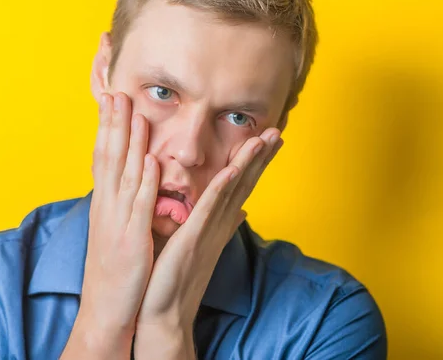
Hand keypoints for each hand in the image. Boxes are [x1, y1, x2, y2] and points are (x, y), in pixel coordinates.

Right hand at [64, 92, 158, 357]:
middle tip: (117, 92)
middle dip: (113, 123)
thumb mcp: (116, 229)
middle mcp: (107, 206)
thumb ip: (126, 202)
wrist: (106, 308)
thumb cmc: (115, 268)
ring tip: (135, 113)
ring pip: (124, 174)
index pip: (104, 156)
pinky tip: (151, 159)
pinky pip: (139, 205)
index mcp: (104, 203)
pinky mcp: (132, 239)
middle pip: (109, 157)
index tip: (112, 99)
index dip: (107, 127)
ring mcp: (118, 221)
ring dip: (129, 142)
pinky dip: (145, 181)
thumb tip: (138, 177)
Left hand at [134, 129, 283, 354]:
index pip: (241, 186)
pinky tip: (233, 169)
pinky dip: (222, 188)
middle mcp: (220, 225)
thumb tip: (241, 210)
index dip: (256, 162)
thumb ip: (219, 223)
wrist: (165, 312)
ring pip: (233, 190)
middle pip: (245, 184)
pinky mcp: (194, 239)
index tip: (268, 138)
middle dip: (261, 157)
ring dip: (249, 163)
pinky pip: (210, 209)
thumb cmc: (177, 277)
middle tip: (278, 129)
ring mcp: (209, 231)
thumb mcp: (200, 244)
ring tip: (264, 138)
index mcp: (218, 223)